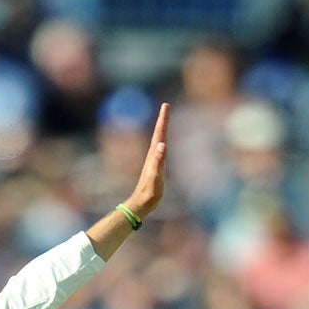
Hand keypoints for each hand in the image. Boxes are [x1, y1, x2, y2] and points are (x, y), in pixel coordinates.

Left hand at [125, 103, 169, 221]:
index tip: (166, 106)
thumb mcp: (155, 176)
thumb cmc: (149, 191)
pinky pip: (160, 149)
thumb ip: (158, 161)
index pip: (160, 133)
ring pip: (159, 140)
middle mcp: (153, 155)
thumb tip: (162, 144)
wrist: (142, 203)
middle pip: (159, 133)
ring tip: (165, 119)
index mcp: (154, 155)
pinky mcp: (156, 166)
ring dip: (162, 129)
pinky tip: (163, 143)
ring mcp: (154, 160)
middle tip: (166, 106)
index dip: (163, 120)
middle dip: (163, 119)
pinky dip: (163, 141)